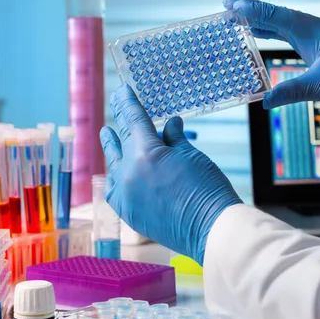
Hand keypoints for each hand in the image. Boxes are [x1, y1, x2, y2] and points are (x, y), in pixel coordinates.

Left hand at [100, 84, 241, 264]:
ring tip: (108, 135)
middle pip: (120, 141)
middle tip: (116, 106)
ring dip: (113, 149)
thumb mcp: (191, 155)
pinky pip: (114, 188)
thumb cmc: (206, 188)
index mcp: (145, 153)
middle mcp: (128, 172)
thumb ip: (174, 138)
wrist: (210, 228)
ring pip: (113, 164)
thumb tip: (169, 124)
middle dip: (120, 122)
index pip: (132, 119)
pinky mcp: (128, 212)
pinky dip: (115, 176)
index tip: (123, 90)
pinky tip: (116, 171)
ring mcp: (125, 194)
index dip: (127, 102)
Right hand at [224, 0, 319, 120]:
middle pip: (280, 16)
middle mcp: (319, 31)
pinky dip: (274, 34)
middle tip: (228, 6)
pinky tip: (262, 35)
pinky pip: (292, 37)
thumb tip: (264, 101)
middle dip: (254, 11)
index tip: (234, 4)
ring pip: (285, 25)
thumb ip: (292, 91)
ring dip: (262, 22)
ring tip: (238, 18)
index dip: (256, 11)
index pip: (282, 17)